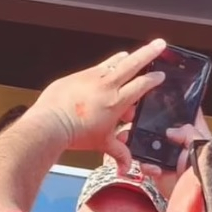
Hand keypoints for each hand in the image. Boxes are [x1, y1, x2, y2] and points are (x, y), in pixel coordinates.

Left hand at [32, 38, 166, 170]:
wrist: (51, 124)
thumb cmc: (76, 134)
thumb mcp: (102, 144)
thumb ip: (118, 153)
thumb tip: (125, 168)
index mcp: (117, 101)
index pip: (142, 85)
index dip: (153, 79)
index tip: (160, 75)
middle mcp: (106, 85)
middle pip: (133, 63)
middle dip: (149, 53)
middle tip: (160, 43)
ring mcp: (91, 77)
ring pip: (113, 62)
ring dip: (125, 58)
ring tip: (132, 55)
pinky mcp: (76, 75)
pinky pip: (95, 68)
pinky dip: (103, 67)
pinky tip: (106, 68)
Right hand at [116, 109, 211, 198]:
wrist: (195, 207)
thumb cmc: (206, 177)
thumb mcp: (203, 149)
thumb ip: (190, 134)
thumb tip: (171, 130)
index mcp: (194, 132)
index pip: (183, 112)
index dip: (170, 105)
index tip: (155, 99)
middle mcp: (178, 142)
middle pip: (158, 126)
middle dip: (144, 124)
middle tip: (134, 121)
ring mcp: (166, 156)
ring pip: (146, 142)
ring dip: (136, 142)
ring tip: (129, 141)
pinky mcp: (157, 170)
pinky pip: (144, 163)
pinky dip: (144, 165)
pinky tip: (152, 169)